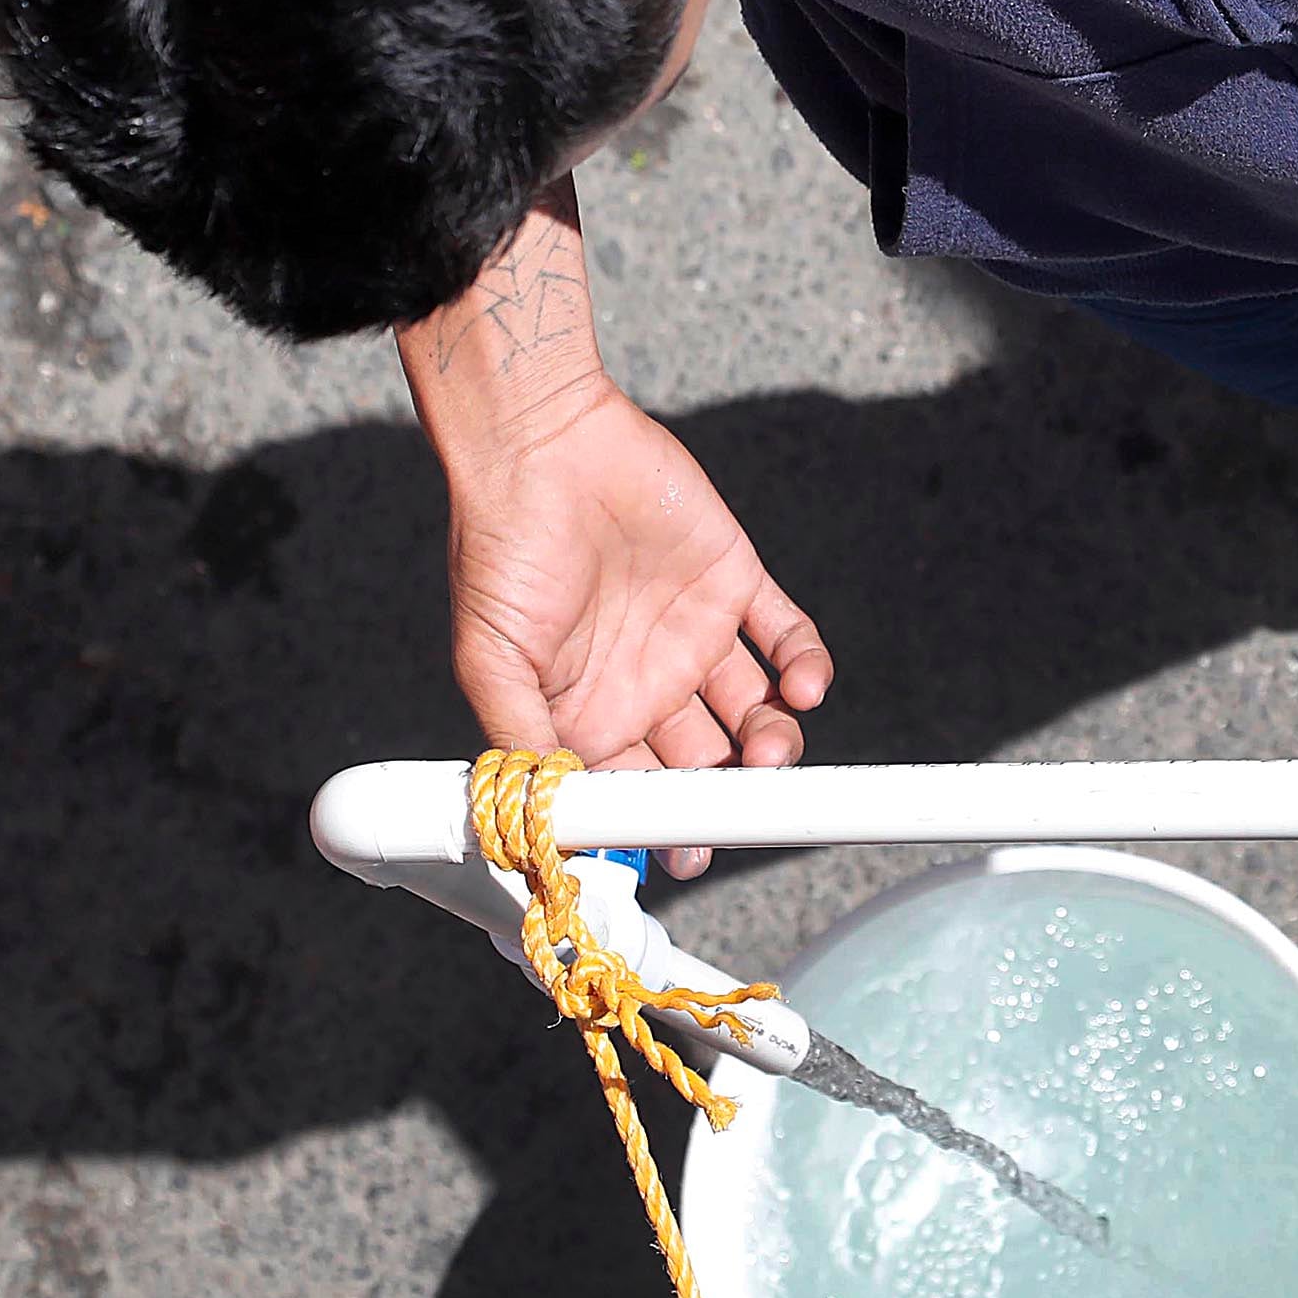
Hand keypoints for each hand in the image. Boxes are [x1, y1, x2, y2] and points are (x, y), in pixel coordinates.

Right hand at [401, 185, 831, 873]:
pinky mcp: (733, 581)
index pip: (641, 791)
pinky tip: (803, 685)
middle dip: (732, 794)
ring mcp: (693, 632)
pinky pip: (786, 637)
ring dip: (775, 740)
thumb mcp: (492, 661)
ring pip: (754, 711)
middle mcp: (645, 684)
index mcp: (589, 714)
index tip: (691, 851)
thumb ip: (524, 743)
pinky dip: (805, 667)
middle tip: (746, 806)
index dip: (669, 826)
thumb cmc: (502, 551)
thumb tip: (550, 824)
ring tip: (773, 748)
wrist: (541, 446)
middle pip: (708, 764)